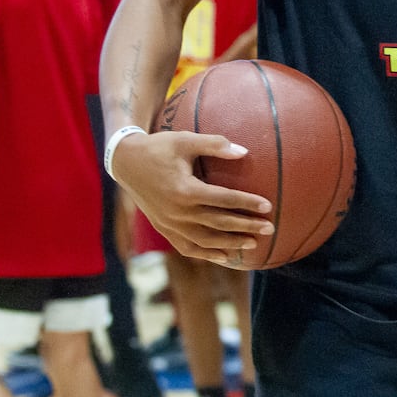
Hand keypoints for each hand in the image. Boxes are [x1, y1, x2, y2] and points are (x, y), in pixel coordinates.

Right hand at [113, 130, 273, 265]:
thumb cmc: (159, 147)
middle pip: (218, 222)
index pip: (223, 199)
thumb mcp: (186, 140)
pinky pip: (187, 246)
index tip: (268, 206)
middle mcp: (177, 211)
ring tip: (253, 243)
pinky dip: (206, 253)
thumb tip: (244, 151)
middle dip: (246, 226)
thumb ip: (215, 144)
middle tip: (271, 228)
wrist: (125, 162)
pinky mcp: (163, 228)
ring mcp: (168, 223)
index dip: (247, 202)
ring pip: (205, 239)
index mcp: (184, 190)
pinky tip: (225, 256)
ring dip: (230, 243)